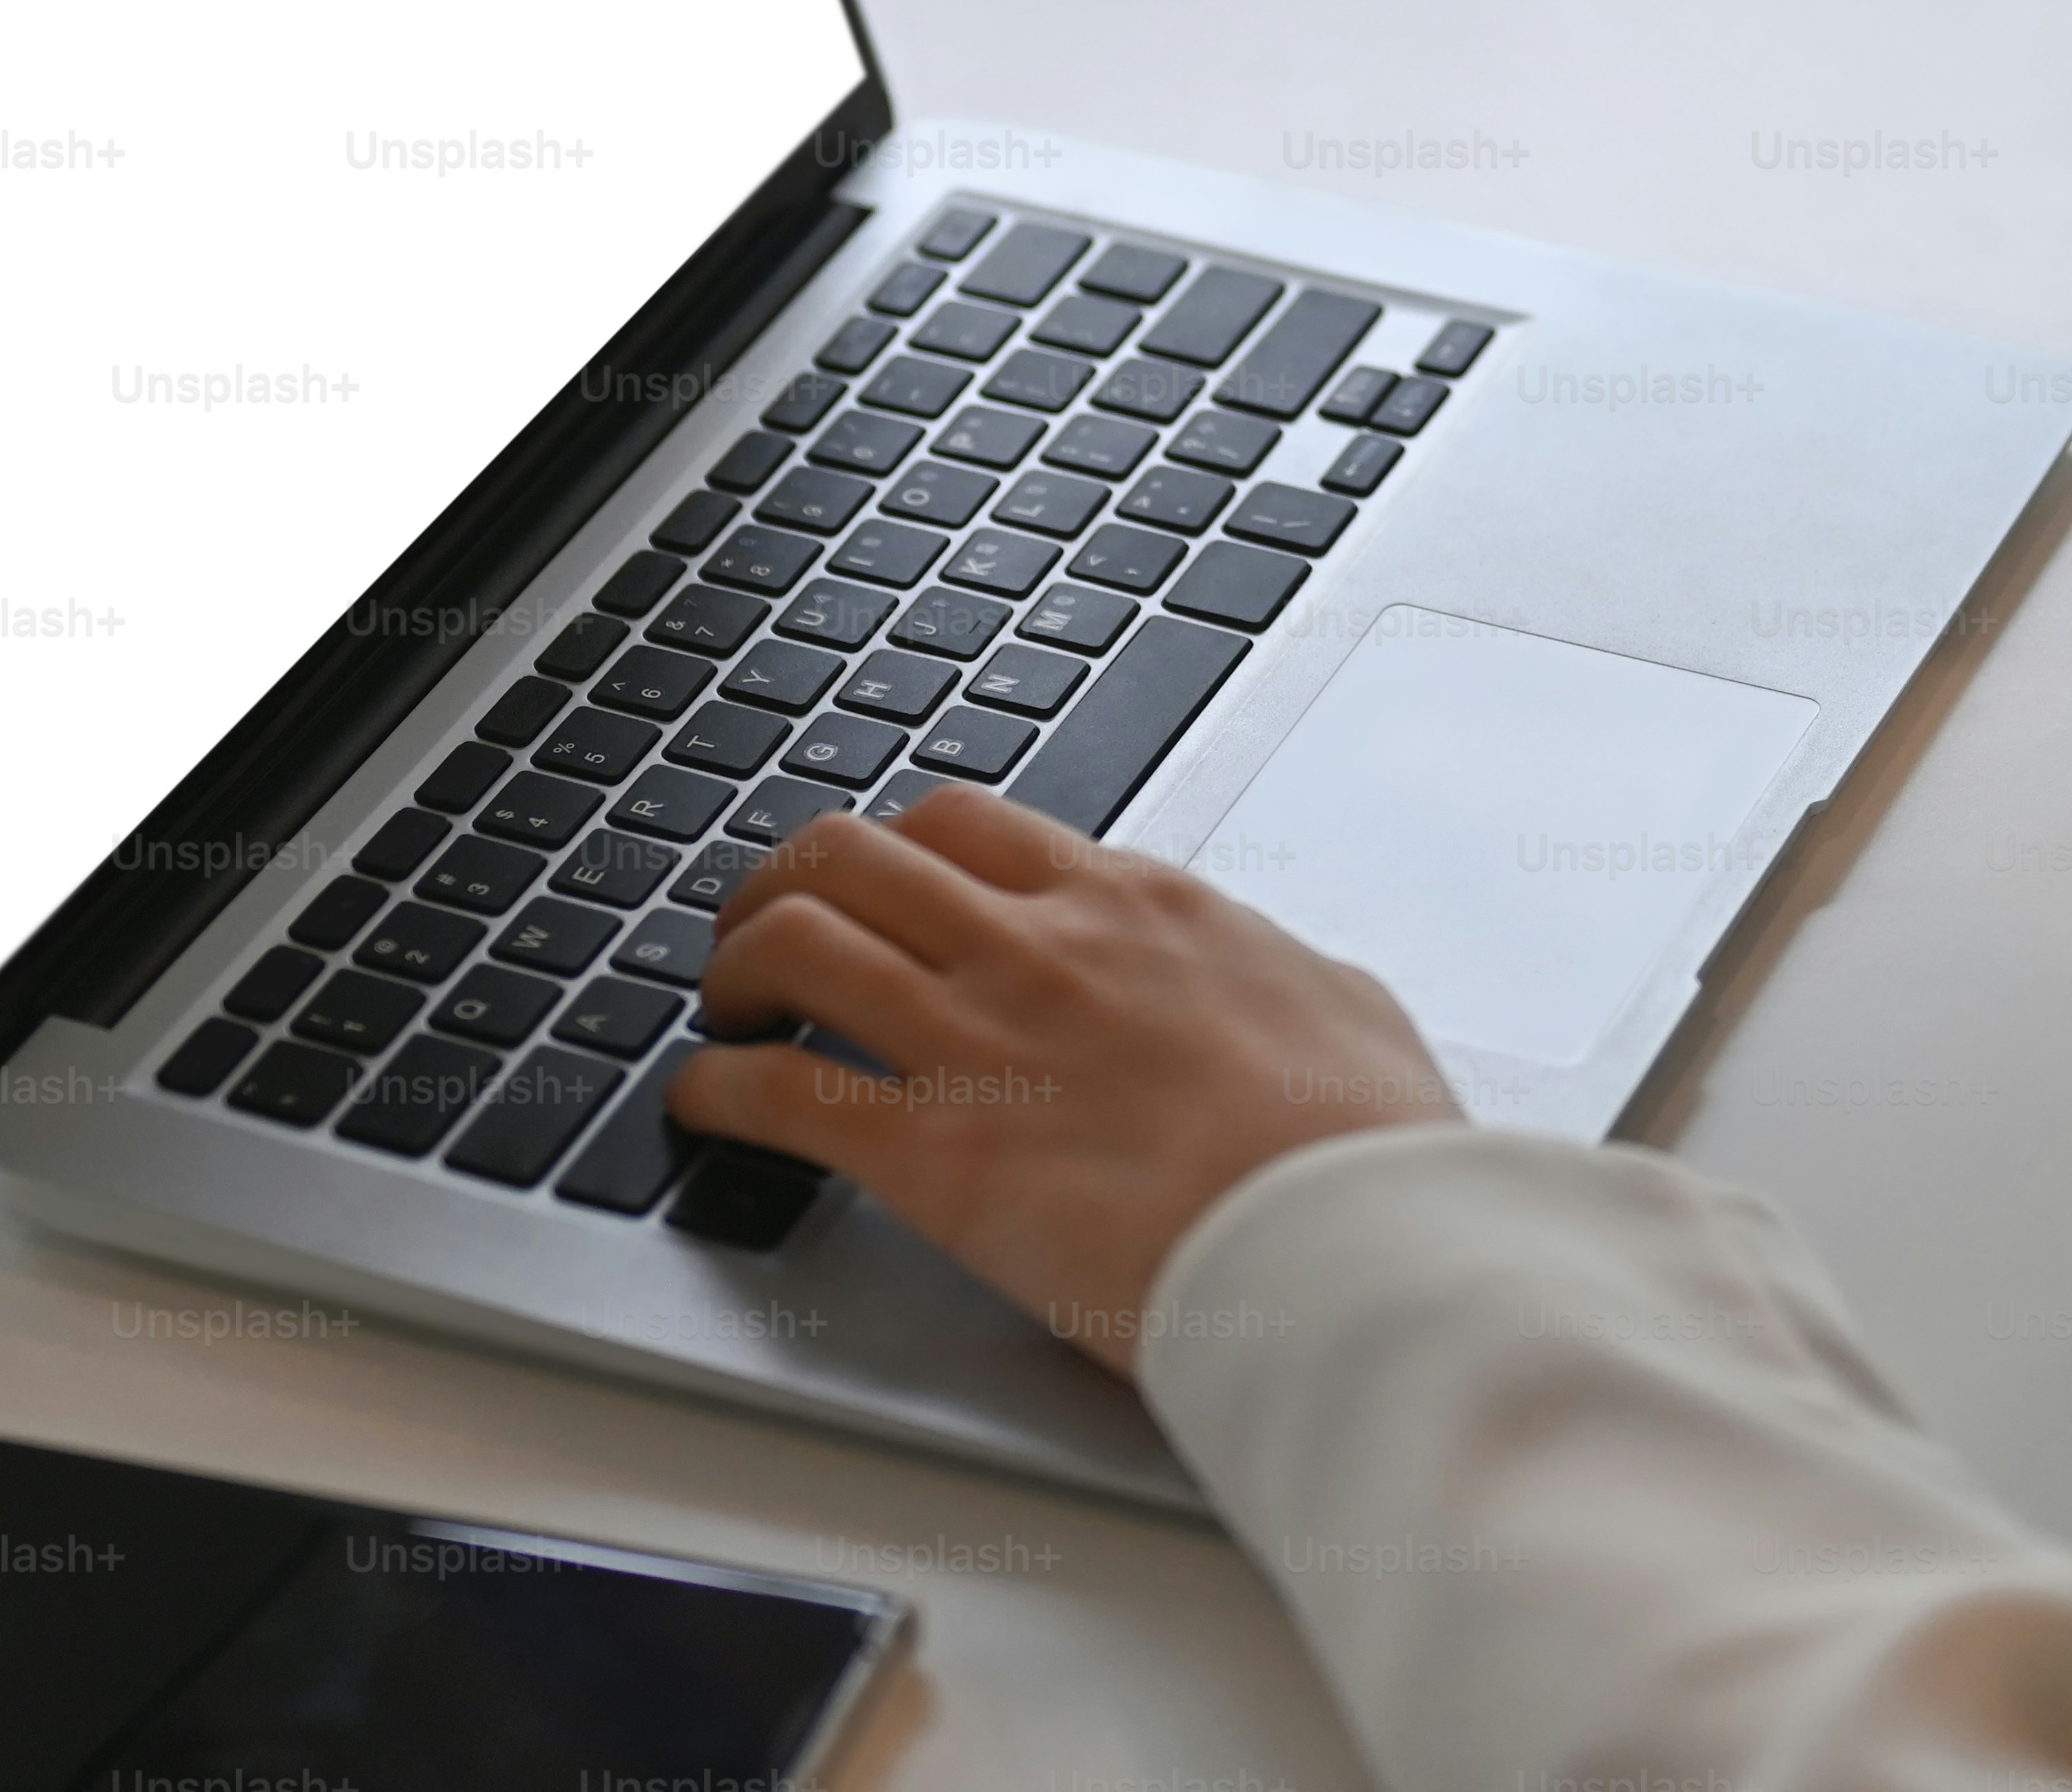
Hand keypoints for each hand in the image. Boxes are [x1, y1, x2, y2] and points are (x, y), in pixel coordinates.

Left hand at [666, 787, 1463, 1370]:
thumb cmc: (1367, 1151)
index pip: (971, 825)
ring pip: (795, 940)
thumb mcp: (1350, 1013)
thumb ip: (1285, 980)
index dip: (898, 854)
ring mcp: (980, 1040)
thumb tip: (1285, 983)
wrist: (1354, 1245)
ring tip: (727, 1009)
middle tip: (766, 933)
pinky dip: (715, 1089)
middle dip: (787, 884)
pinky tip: (704, 1106)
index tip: (881, 892)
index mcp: (1140, 907)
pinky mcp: (934, 1156)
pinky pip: (778, 1091)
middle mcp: (1042, 946)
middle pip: (852, 852)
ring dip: (736, 967)